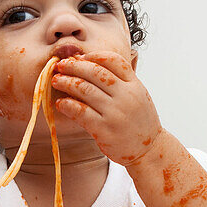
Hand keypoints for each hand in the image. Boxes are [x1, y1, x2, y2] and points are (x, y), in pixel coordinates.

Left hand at [51, 51, 163, 166]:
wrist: (150, 151)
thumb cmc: (139, 122)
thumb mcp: (138, 96)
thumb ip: (122, 81)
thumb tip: (94, 64)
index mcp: (134, 85)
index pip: (114, 61)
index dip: (94, 56)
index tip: (80, 58)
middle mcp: (126, 96)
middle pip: (95, 72)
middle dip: (74, 66)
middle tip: (60, 66)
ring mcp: (115, 113)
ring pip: (85, 90)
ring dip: (67, 83)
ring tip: (56, 81)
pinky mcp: (104, 130)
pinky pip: (81, 112)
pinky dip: (68, 105)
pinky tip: (60, 103)